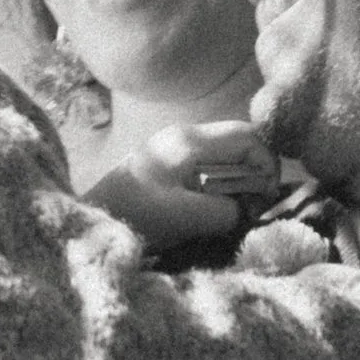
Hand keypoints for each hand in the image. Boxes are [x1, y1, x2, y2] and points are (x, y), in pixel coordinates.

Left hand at [80, 120, 278, 251]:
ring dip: (237, 183)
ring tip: (236, 212)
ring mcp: (173, 149)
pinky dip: (220, 187)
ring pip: (224, 156)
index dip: (267, 164)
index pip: (247, 136)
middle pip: (239, 142)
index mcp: (188, 141)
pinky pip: (207, 168)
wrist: (90, 223)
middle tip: (255, 207)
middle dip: (255, 173)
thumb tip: (248, 211)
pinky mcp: (166, 166)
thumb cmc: (132, 217)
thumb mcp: (184, 218)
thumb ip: (226, 212)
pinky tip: (213, 211)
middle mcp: (183, 136)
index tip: (268, 197)